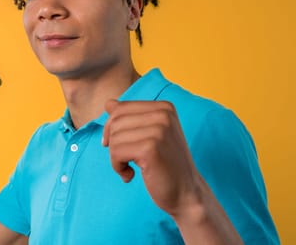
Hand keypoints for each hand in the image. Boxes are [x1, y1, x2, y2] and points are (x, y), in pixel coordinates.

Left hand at [103, 99, 199, 216]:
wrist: (186, 193)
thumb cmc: (165, 165)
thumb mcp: (149, 136)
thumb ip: (130, 118)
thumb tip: (108, 103)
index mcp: (164, 107)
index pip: (120, 108)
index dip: (111, 129)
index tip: (118, 146)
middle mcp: (163, 114)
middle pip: (115, 122)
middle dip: (113, 143)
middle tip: (125, 160)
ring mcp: (159, 130)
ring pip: (114, 137)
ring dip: (116, 158)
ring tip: (131, 168)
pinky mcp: (151, 148)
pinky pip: (116, 152)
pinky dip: (118, 167)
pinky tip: (130, 175)